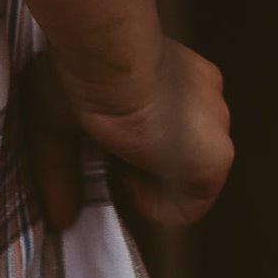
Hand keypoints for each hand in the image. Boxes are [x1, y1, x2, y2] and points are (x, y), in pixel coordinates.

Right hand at [19, 39, 232, 229]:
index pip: (170, 121)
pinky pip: (192, 204)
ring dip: (150, 181)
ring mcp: (215, 125)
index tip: (106, 149)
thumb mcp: (60, 120)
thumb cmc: (82, 70)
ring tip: (119, 166)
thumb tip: (61, 217)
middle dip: (143, 164)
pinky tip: (132, 183)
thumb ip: (62, 171)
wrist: (107, 60)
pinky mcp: (217, 156)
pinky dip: (159, 208)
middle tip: (110, 162)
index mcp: (179, 73)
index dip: (135, 145)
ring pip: (187, 174)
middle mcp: (205, 94)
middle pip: (180, 147)